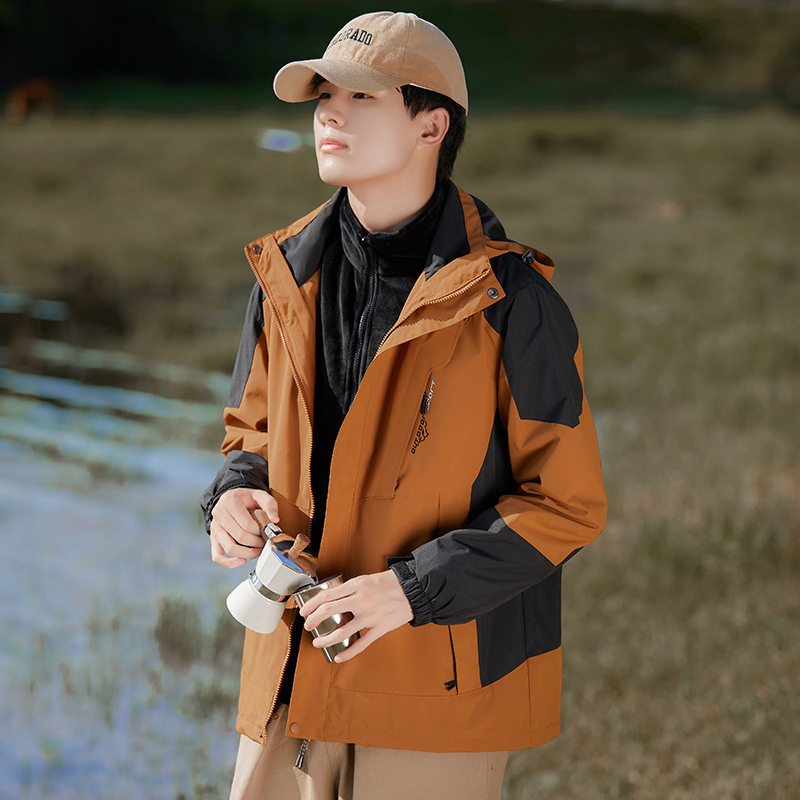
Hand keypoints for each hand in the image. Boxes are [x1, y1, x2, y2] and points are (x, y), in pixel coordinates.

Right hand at [209, 487, 278, 567]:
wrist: (232, 499)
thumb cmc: (247, 498)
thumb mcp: (259, 494)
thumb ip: (269, 504)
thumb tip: (274, 520)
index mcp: (230, 502)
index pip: (248, 525)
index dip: (260, 532)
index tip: (267, 533)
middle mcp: (219, 515)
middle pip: (240, 537)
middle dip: (256, 544)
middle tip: (265, 543)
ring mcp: (214, 528)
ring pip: (230, 548)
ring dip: (247, 554)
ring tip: (257, 551)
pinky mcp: (213, 539)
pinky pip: (217, 556)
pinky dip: (229, 563)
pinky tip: (242, 561)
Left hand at [298, 570, 412, 662]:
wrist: (414, 588)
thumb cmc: (390, 583)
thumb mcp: (366, 579)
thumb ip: (351, 588)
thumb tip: (333, 598)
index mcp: (357, 585)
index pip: (327, 595)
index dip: (311, 605)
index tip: (305, 611)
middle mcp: (362, 600)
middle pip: (328, 611)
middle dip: (313, 620)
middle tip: (307, 626)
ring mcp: (371, 616)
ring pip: (342, 631)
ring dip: (325, 639)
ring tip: (318, 642)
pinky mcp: (380, 628)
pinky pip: (361, 643)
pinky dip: (348, 653)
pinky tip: (338, 657)